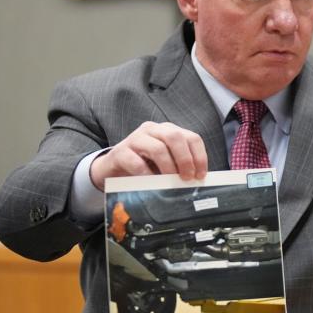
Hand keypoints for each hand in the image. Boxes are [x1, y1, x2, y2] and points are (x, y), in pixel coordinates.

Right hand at [90, 122, 207, 190]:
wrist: (112, 169)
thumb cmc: (144, 166)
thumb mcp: (165, 163)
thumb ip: (180, 166)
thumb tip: (197, 180)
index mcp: (168, 131)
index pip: (191, 138)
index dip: (199, 157)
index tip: (200, 175)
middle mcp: (153, 130)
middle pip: (175, 137)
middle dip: (185, 159)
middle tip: (186, 178)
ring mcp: (135, 138)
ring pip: (158, 148)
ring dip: (168, 167)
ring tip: (170, 182)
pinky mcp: (120, 151)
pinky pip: (137, 162)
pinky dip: (147, 175)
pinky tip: (151, 183)